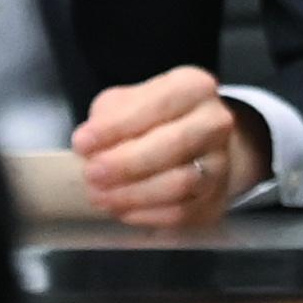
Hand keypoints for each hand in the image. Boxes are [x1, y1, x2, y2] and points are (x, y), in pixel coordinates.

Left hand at [74, 67, 262, 229]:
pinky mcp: (214, 199)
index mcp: (194, 88)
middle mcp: (215, 123)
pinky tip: (121, 209)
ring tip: (100, 196)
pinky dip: (145, 214)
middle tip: (91, 174)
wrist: (198, 147)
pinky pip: (180, 213)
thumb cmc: (154, 120)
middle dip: (126, 163)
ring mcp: (220, 163)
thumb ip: (108, 117)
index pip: (158, 104)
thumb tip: (89, 144)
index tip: (82, 143)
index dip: (117, 126)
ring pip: (179, 184)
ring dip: (133, 194)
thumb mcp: (129, 102)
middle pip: (175, 144)